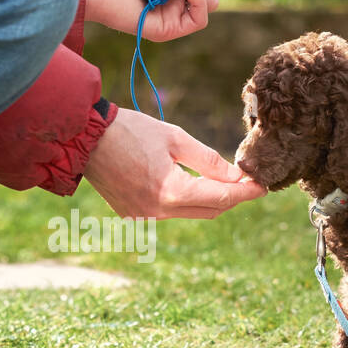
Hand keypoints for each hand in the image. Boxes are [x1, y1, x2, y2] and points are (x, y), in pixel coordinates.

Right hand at [83, 108, 266, 218]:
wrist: (85, 139)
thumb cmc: (130, 131)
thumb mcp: (175, 138)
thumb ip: (209, 160)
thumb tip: (237, 176)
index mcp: (171, 192)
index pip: (222, 198)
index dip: (245, 192)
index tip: (263, 186)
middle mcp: (159, 211)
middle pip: (210, 211)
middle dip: (231, 198)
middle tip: (247, 182)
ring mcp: (144, 216)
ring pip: (190, 213)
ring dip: (208, 199)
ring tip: (221, 180)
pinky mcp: (133, 214)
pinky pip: (169, 211)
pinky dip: (184, 200)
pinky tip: (187, 182)